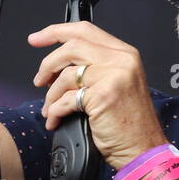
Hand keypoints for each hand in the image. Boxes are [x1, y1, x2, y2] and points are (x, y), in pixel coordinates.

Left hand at [28, 20, 165, 171]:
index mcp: (125, 54)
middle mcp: (121, 60)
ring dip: (51, 94)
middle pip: (71, 47)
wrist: (142, 149)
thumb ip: (96, 67)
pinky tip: (55, 120)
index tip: (36, 38)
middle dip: (48, 64)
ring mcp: (114, 76)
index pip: (85, 30)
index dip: (55, 32)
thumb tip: (59, 65)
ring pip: (66, 74)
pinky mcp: (103, 96)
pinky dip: (55, 111)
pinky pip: (66, 98)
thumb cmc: (129, 124)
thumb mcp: (117, 85)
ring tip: (50, 108)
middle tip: (39, 80)